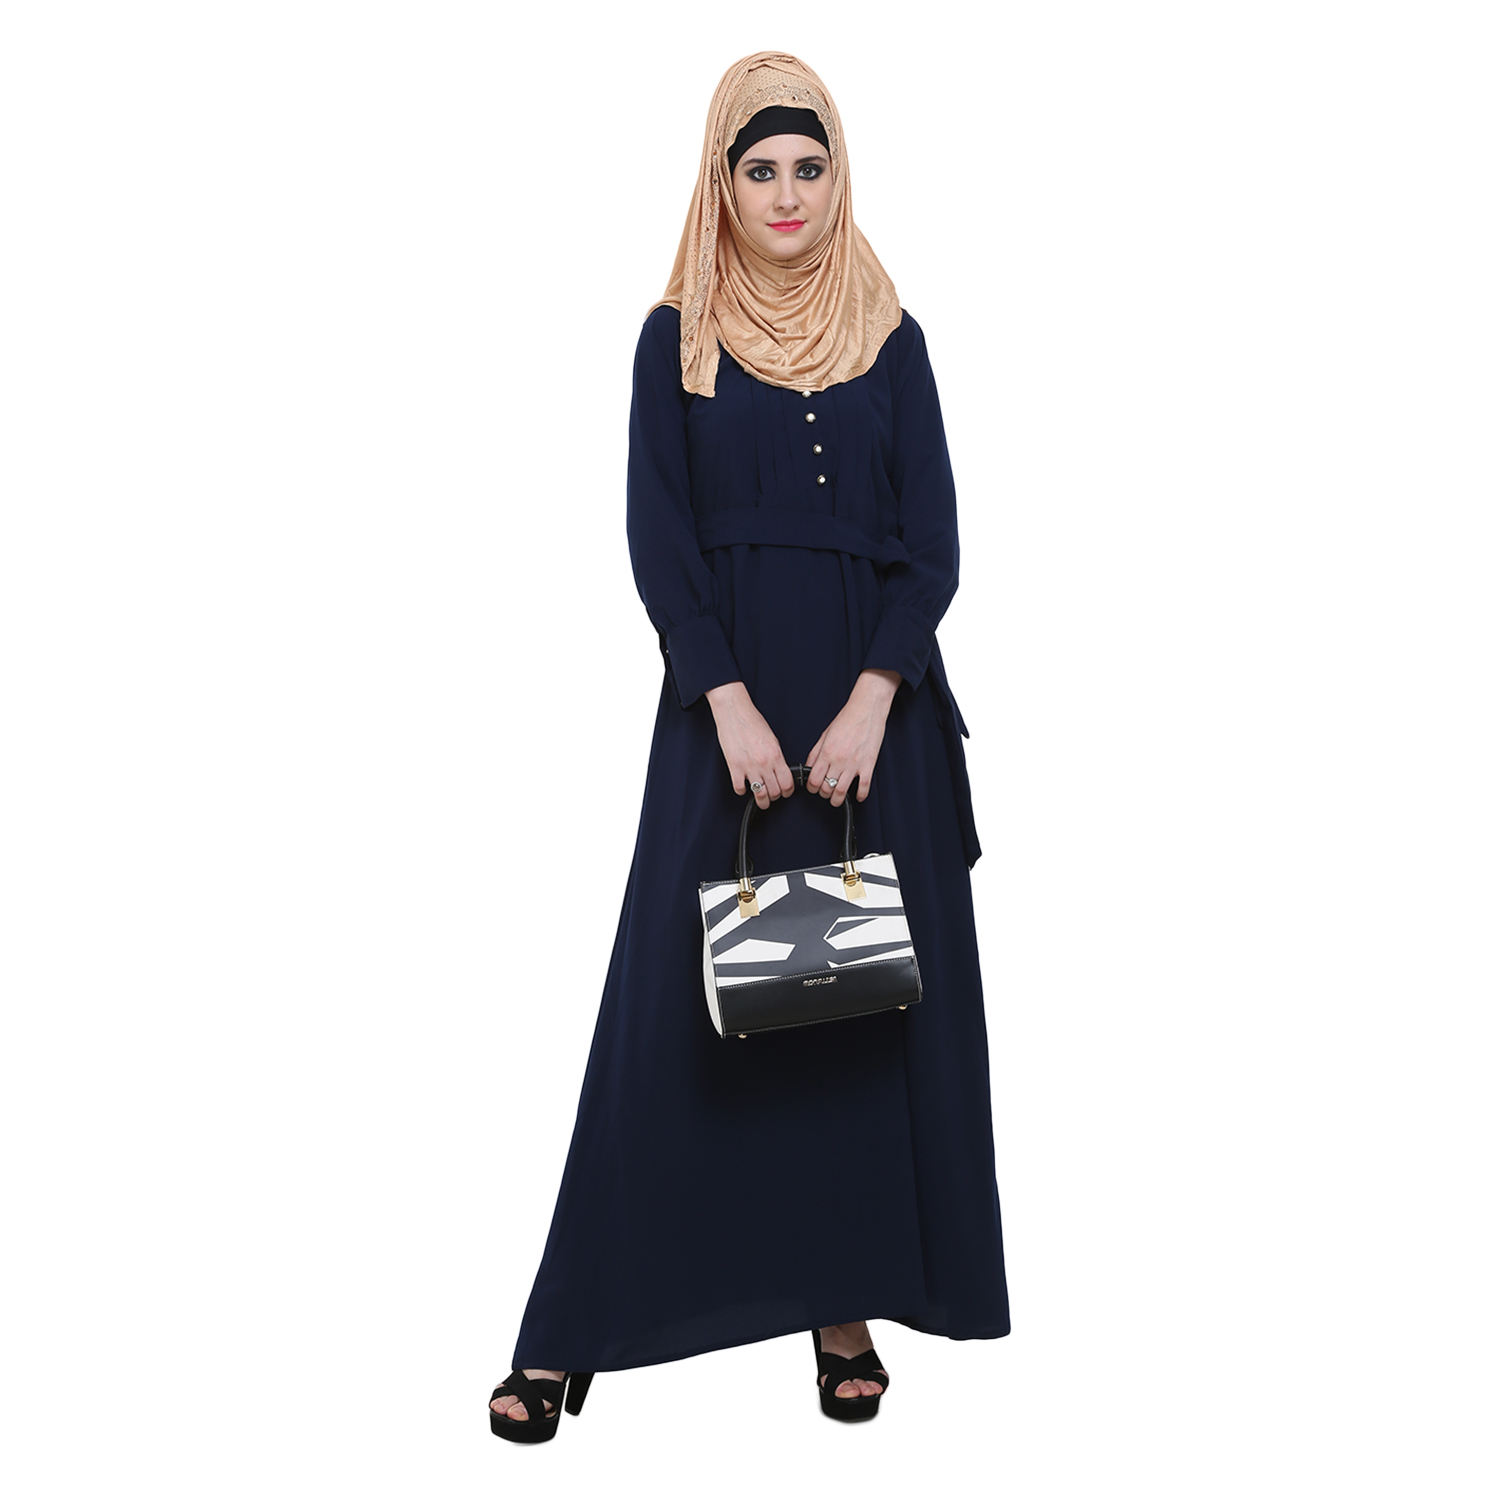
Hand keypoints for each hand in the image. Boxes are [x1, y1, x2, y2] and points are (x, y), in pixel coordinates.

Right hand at [705, 682, 794, 809]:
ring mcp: (749, 766)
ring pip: (760, 794)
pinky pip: (740, 788)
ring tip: (761, 800)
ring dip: (762, 800)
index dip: (788, 791)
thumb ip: (776, 756)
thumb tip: (779, 770)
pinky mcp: (734, 767)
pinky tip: (744, 787)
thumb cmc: (752, 721)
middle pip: (775, 791)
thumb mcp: (772, 738)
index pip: (788, 782)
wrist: (734, 711)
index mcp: (776, 755)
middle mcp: (764, 762)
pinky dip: (742, 791)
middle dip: (776, 797)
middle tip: (773, 795)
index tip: (786, 791)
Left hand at [806, 670, 900, 806]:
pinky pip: (864, 788)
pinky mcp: (868, 765)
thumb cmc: (847, 719)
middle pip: (826, 789)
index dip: (811, 788)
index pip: (814, 780)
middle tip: (825, 791)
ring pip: (842, 793)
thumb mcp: (825, 735)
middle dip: (823, 794)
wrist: (867, 709)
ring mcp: (854, 764)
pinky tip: (857, 795)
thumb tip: (809, 766)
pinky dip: (860, 796)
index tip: (813, 787)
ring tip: (837, 798)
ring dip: (837, 799)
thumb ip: (815, 752)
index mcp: (827, 753)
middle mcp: (839, 760)